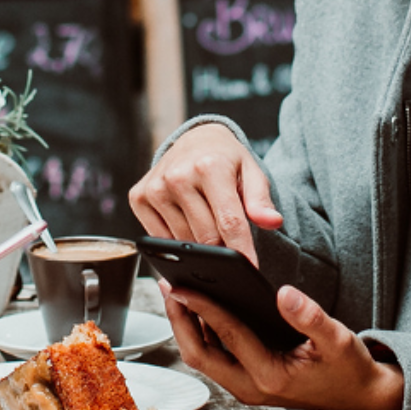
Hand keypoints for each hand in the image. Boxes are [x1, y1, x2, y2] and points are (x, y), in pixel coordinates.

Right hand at [130, 123, 282, 262]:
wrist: (194, 139)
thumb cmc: (225, 160)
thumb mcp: (251, 172)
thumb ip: (261, 200)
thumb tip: (272, 222)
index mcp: (210, 166)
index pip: (229, 222)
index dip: (242, 250)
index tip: (251, 270)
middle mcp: (178, 176)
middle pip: (206, 237)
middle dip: (222, 250)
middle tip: (231, 249)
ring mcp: (155, 188)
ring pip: (183, 242)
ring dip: (199, 246)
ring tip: (208, 228)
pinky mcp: (138, 197)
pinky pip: (161, 240)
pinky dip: (176, 242)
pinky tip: (186, 225)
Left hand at [158, 280, 403, 409]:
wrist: (359, 396)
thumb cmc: (348, 370)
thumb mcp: (338, 340)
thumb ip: (311, 317)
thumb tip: (285, 294)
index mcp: (271, 377)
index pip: (228, 336)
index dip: (202, 308)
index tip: (183, 285)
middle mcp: (251, 386)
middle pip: (199, 354)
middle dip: (179, 320)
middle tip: (169, 286)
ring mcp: (246, 385)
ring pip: (203, 356)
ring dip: (186, 325)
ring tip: (176, 289)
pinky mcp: (246, 379)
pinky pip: (214, 356)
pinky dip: (201, 331)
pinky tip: (198, 306)